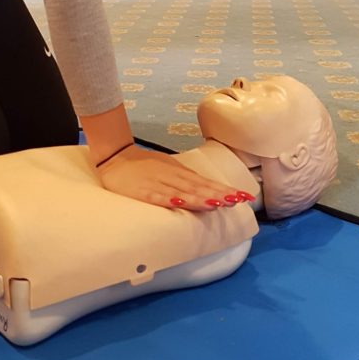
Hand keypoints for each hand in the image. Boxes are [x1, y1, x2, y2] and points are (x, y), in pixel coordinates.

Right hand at [96, 144, 252, 210]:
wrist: (115, 156)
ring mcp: (157, 182)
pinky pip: (157, 196)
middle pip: (198, 187)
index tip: (243, 196)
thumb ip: (186, 181)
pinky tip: (181, 203)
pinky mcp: (142, 190)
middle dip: (218, 194)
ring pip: (182, 191)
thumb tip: (210, 192)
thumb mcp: (168, 169)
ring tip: (217, 203)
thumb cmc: (144, 167)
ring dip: (200, 197)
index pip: (205, 182)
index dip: (224, 190)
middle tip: (237, 200)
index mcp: (179, 173)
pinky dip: (169, 199)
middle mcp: (172, 176)